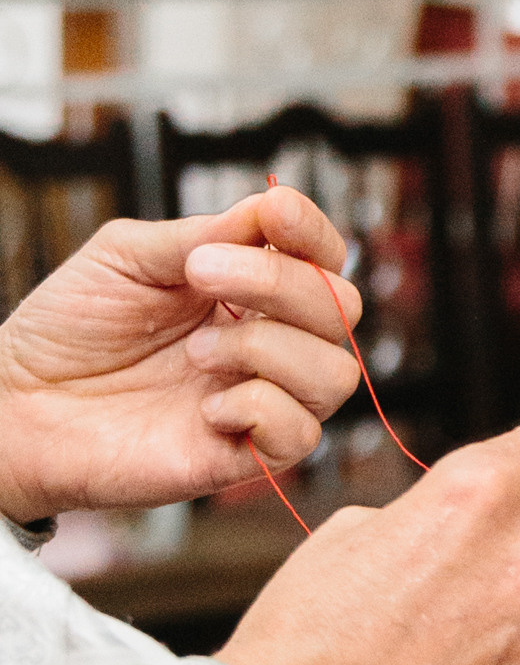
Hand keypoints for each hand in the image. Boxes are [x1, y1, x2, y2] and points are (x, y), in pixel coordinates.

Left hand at [0, 187, 361, 520]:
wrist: (17, 403)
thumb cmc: (67, 328)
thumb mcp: (127, 255)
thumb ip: (202, 233)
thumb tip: (270, 207)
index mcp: (249, 291)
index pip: (323, 259)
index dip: (314, 233)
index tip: (274, 212)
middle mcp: (267, 344)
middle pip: (342, 310)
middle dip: (280, 283)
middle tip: (202, 274)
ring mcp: (259, 401)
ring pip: (335, 373)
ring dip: (269, 349)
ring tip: (197, 351)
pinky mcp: (241, 457)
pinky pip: (301, 435)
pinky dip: (262, 409)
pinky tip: (206, 406)